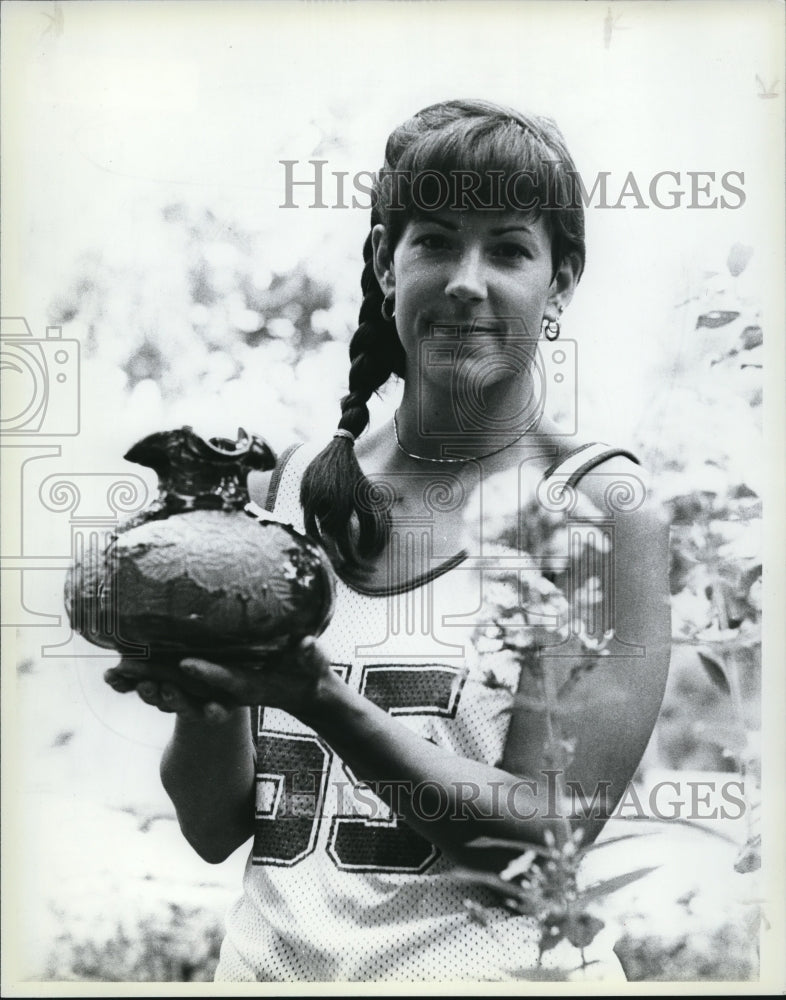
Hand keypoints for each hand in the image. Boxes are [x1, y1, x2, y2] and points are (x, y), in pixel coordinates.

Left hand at [103, 636, 330, 721]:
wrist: (300, 688)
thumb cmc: (309, 673)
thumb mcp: (313, 663)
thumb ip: (310, 655)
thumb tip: (308, 645)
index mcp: (250, 685)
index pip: (228, 681)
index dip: (209, 674)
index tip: (187, 665)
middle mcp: (226, 690)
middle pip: (190, 687)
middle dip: (160, 680)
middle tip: (128, 670)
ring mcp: (213, 687)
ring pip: (174, 685)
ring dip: (146, 681)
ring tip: (115, 672)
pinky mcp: (205, 680)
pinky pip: (172, 679)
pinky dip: (148, 677)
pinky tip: (122, 672)